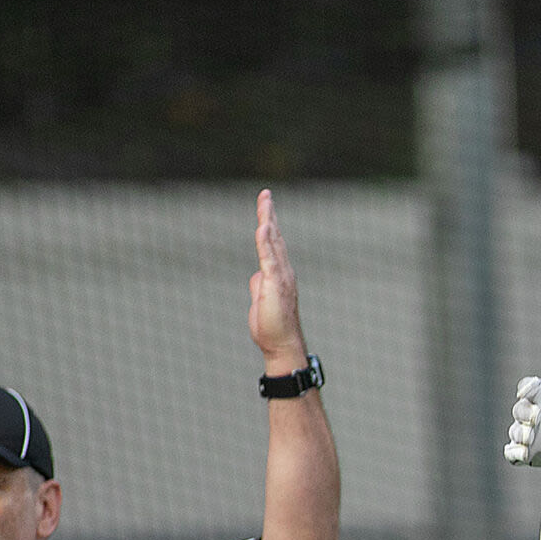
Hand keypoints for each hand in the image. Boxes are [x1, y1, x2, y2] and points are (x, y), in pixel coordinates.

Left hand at [249, 190, 308, 367]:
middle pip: (275, 237)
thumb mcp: (261, 301)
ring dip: (268, 220)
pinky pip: (269, 258)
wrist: (282, 345)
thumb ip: (259, 285)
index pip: (273, 244)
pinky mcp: (274, 284)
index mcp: (279, 274)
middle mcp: (284, 271)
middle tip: (266, 194)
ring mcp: (280, 276)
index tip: (265, 207)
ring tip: (265, 201)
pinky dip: (266, 241)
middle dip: (269, 214)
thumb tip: (256, 276)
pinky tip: (263, 226)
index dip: (269, 224)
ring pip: (273, 242)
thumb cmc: (272, 328)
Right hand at [504, 370, 540, 467]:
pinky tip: (524, 452)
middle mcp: (532, 414)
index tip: (528, 390)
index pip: (528, 387)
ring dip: (519, 433)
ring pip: (515, 432)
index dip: (526, 387)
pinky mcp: (529, 454)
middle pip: (519, 409)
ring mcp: (529, 435)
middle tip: (537, 416)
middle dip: (524, 412)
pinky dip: (514, 453)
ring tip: (530, 436)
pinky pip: (513, 454)